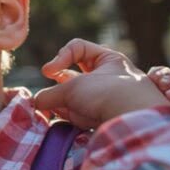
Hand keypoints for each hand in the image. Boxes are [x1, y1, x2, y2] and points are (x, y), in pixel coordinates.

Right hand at [33, 39, 169, 129]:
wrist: (133, 121)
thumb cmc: (107, 93)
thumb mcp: (73, 88)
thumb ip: (49, 95)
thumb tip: (36, 104)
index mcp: (108, 60)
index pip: (76, 48)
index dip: (59, 57)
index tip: (49, 72)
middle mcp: (105, 77)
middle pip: (72, 75)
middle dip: (59, 84)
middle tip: (51, 91)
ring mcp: (102, 98)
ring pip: (72, 96)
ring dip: (60, 102)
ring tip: (51, 108)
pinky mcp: (99, 117)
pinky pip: (76, 113)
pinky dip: (66, 115)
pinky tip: (61, 117)